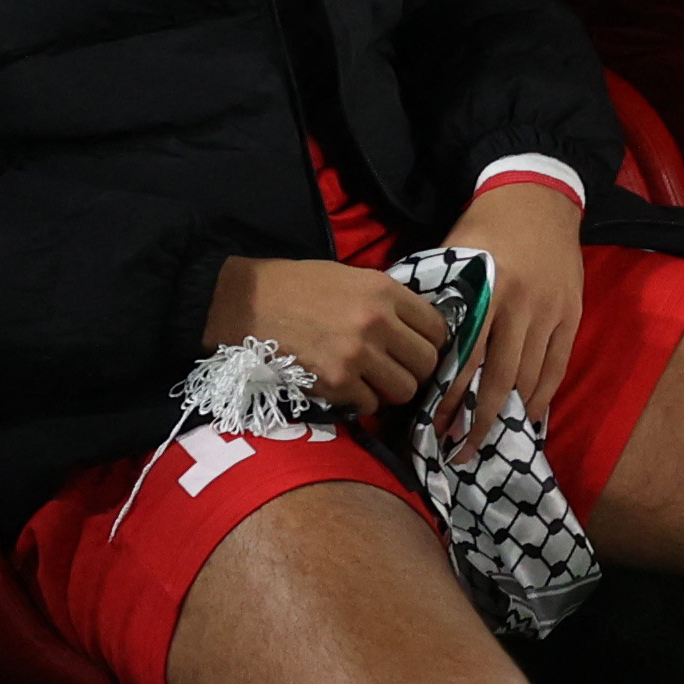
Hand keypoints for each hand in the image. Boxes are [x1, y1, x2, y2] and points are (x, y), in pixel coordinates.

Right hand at [206, 255, 447, 415]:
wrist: (246, 302)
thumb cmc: (298, 287)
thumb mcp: (352, 278)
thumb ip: (388, 302)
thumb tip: (420, 330)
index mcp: (385, 291)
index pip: (437, 328)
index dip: (431, 343)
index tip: (417, 349)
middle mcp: (377, 322)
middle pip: (426, 363)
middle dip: (415, 371)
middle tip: (395, 369)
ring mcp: (357, 355)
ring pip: (404, 390)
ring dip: (390, 390)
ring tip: (371, 380)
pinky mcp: (335, 382)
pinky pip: (370, 405)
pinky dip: (361, 402)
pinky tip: (345, 386)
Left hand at [426, 179, 587, 459]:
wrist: (538, 197)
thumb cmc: (485, 228)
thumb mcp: (454, 256)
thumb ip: (438, 299)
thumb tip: (410, 346)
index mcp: (486, 291)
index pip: (466, 358)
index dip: (451, 399)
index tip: (434, 429)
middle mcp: (521, 305)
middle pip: (499, 378)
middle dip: (478, 420)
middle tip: (458, 451)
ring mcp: (551, 312)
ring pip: (530, 378)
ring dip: (509, 416)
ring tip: (487, 443)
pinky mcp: (571, 315)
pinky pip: (557, 366)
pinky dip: (543, 397)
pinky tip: (530, 420)